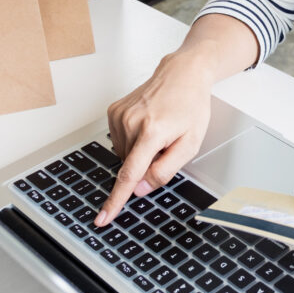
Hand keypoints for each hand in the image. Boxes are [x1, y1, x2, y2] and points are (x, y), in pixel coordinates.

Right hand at [96, 50, 214, 225]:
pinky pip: (119, 141)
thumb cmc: (190, 106)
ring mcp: (119, 116)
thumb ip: (165, 171)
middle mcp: (131, 122)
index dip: (116, 201)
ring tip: (158, 131)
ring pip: (124, 154)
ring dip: (140, 152)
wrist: (182, 75)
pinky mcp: (112, 111)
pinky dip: (133, 141)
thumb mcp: (190, 144)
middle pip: (131, 165)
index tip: (103, 218)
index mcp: (152, 132)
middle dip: (147, 164)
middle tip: (166, 144)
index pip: (129, 175)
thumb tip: (139, 189)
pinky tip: (146, 125)